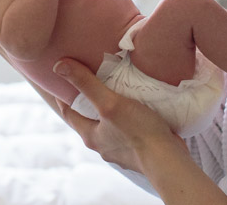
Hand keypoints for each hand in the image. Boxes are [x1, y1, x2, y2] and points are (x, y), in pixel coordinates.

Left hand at [52, 58, 182, 172]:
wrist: (168, 160)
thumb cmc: (138, 131)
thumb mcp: (109, 102)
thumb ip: (86, 84)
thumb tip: (59, 66)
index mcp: (90, 136)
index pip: (69, 114)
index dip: (64, 98)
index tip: (62, 83)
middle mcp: (103, 146)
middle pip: (89, 120)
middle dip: (88, 104)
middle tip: (91, 83)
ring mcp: (121, 150)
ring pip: (109, 127)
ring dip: (110, 112)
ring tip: (116, 94)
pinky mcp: (139, 150)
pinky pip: (127, 131)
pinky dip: (128, 119)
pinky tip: (137, 110)